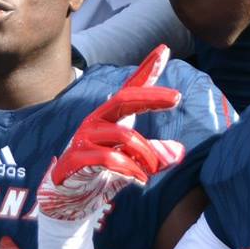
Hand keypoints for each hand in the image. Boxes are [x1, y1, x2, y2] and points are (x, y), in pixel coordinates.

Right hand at [37, 45, 186, 223]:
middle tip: (176, 97)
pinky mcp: (76, 159)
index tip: (164, 49)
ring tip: (153, 170)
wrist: (69, 199)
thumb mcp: (132, 160)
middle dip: (151, 97)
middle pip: (125, 99)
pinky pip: (109, 159)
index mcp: (110, 118)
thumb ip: (154, 153)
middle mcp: (96, 121)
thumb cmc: (102, 172)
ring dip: (145, 154)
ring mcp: (84, 138)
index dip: (147, 69)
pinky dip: (129, 170)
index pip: (131, 89)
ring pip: (123, 136)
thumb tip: (180, 151)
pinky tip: (139, 179)